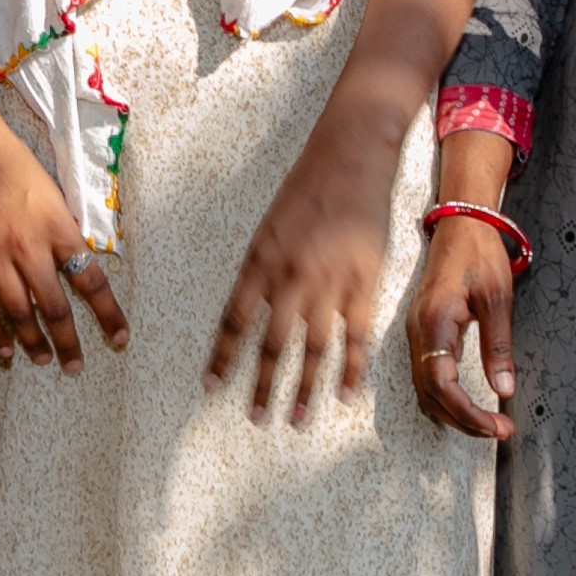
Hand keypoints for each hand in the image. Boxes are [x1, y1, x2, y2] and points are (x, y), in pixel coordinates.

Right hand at [0, 101, 124, 372]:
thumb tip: (75, 259)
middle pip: (53, 307)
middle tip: (76, 365)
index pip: (91, 281)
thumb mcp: (51, 190)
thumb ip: (62, 229)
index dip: (108, 314)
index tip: (120, 338)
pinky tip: (3, 348)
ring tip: (44, 359)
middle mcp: (28, 247)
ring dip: (33, 342)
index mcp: (56, 227)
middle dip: (68, 341)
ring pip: (17, 313)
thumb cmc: (9, 159)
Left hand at [205, 137, 397, 426]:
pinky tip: (345, 394)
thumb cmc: (306, 188)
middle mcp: (290, 275)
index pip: (233, 320)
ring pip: (313, 348)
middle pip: (272, 344)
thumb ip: (260, 271)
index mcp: (259, 260)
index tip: (210, 386)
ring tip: (294, 419)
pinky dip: (351, 369)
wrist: (350, 156)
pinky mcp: (365, 281)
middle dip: (261, 386)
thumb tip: (249, 313)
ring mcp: (330, 281)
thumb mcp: (268, 226)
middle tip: (255, 419)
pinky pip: (357, 336)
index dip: (221, 356)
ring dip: (303, 388)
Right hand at [401, 219, 517, 438]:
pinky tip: (465, 403)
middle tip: (499, 430)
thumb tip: (504, 389)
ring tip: (487, 422)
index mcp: (433, 324)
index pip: (442, 385)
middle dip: (464, 420)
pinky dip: (445, 397)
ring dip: (454, 412)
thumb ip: (498, 346)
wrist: (460, 224)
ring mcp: (416, 333)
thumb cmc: (478, 254)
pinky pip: (426, 375)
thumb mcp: (497, 298)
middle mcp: (418, 333)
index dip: (467, 413)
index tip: (496, 425)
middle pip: (430, 395)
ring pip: (425, 389)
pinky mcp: (422, 332)